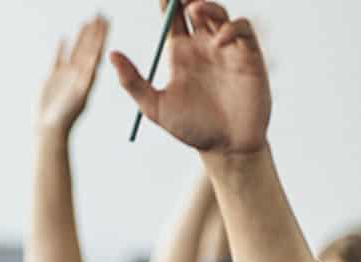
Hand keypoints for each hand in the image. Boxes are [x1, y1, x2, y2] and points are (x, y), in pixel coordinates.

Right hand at [37, 15, 108, 133]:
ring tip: (87, 22)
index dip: (102, 35)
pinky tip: (64, 38)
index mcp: (87, 76)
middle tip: (101, 13)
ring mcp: (66, 75)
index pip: (97, 51)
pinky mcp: (53, 78)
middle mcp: (79, 74)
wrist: (50, 128)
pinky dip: (62, 48)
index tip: (107, 20)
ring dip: (82, 36)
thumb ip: (86, 79)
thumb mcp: (79, 96)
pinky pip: (59, 58)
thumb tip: (95, 63)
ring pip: (75, 50)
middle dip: (95, 31)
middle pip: (88, 47)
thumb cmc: (66, 116)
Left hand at [111, 1, 269, 154]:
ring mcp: (226, 49)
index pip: (171, 18)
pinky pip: (242, 28)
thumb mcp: (155, 108)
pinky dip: (231, 27)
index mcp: (180, 54)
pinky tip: (218, 42)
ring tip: (193, 9)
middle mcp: (203, 46)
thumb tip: (111, 55)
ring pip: (218, 12)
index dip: (166, 2)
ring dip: (207, 5)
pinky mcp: (248, 55)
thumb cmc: (190, 129)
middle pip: (195, 6)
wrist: (225, 147)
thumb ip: (133, 82)